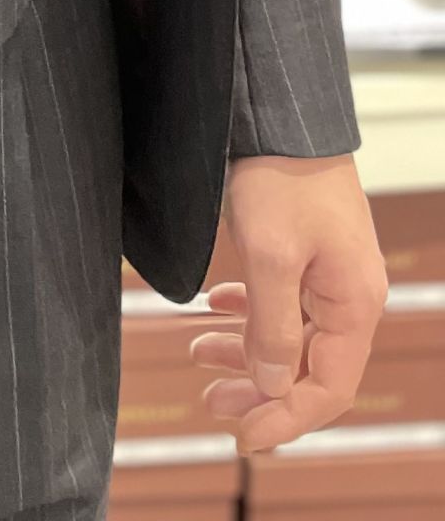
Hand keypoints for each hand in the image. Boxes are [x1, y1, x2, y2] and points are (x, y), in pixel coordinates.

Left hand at [189, 153, 387, 451]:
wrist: (282, 112)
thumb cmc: (280, 176)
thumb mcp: (270, 255)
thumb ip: (271, 327)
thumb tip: (269, 388)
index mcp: (353, 305)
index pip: (326, 389)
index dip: (284, 419)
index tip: (240, 438)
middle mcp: (350, 295)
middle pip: (308, 367)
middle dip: (258, 391)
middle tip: (208, 404)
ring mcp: (331, 272)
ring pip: (292, 334)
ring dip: (247, 351)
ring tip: (197, 353)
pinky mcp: (309, 249)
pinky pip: (284, 301)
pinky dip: (249, 313)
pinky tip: (216, 308)